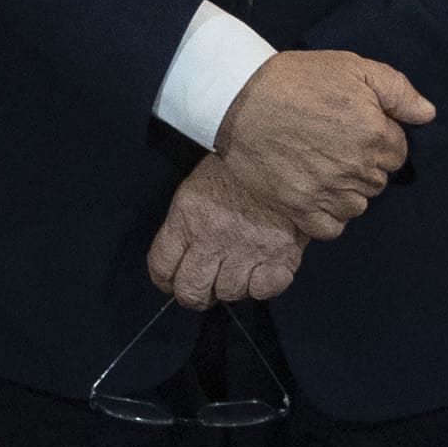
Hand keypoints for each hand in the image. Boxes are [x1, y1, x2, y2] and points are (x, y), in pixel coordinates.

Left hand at [150, 156, 311, 307]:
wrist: (286, 152)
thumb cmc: (238, 167)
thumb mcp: (198, 186)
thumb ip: (186, 224)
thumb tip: (180, 259)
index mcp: (187, 217)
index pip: (161, 267)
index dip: (166, 280)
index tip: (174, 279)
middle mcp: (213, 238)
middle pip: (191, 292)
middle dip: (196, 294)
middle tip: (206, 284)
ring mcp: (247, 250)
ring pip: (228, 293)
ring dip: (232, 285)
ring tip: (239, 267)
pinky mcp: (281, 255)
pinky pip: (263, 290)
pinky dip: (262, 285)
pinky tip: (263, 268)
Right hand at [211, 45, 431, 235]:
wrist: (239, 98)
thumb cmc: (297, 79)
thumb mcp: (354, 67)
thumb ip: (398, 90)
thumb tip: (428, 114)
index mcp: (375, 134)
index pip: (398, 152)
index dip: (380, 138)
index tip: (356, 127)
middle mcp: (356, 169)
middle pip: (378, 179)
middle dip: (364, 164)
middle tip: (335, 143)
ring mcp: (327, 192)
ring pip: (358, 205)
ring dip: (348, 190)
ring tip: (325, 168)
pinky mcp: (299, 208)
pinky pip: (331, 228)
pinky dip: (330, 216)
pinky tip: (319, 195)